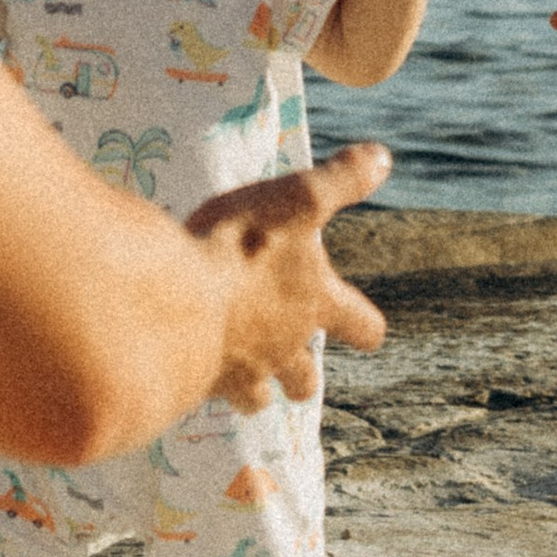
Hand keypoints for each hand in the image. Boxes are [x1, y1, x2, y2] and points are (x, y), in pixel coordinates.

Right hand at [185, 141, 392, 407]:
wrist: (172, 299)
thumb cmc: (239, 245)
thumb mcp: (296, 198)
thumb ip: (341, 180)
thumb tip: (383, 158)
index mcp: (316, 305)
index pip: (364, 328)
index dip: (364, 327)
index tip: (363, 328)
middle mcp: (284, 350)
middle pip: (306, 382)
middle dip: (301, 375)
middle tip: (289, 357)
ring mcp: (240, 374)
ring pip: (257, 398)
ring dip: (253, 384)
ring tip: (238, 363)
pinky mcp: (198, 386)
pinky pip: (208, 394)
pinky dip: (206, 383)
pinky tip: (190, 364)